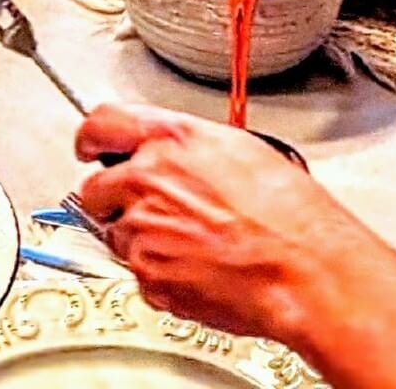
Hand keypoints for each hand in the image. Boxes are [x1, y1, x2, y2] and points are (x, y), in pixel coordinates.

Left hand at [74, 104, 395, 342]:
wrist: (306, 272)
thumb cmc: (292, 216)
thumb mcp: (241, 151)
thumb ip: (187, 147)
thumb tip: (169, 152)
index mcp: (171, 140)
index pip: (101, 123)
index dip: (91, 137)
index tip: (89, 147)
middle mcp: (147, 179)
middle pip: (94, 187)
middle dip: (114, 198)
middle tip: (149, 208)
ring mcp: (142, 229)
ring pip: (115, 233)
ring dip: (140, 237)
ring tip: (190, 242)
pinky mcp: (146, 273)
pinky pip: (136, 271)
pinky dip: (158, 271)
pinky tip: (196, 266)